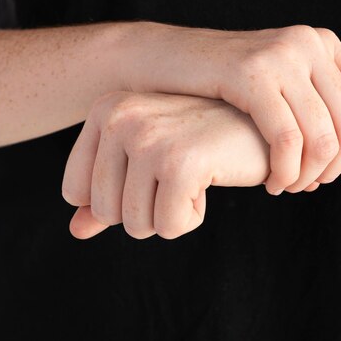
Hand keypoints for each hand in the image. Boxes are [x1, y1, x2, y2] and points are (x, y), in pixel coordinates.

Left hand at [61, 90, 269, 239]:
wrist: (264, 123)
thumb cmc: (205, 141)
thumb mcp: (149, 160)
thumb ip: (108, 193)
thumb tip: (75, 232)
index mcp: (106, 109)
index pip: (76, 192)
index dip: (118, 198)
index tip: (154, 169)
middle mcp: (120, 117)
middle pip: (106, 213)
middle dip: (148, 209)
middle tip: (181, 173)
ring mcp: (149, 137)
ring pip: (136, 224)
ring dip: (172, 214)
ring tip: (196, 174)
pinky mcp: (180, 162)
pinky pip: (168, 226)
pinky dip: (192, 217)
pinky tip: (210, 179)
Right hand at [132, 23, 340, 194]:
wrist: (167, 60)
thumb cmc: (226, 83)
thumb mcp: (281, 82)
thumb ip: (318, 102)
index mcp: (323, 43)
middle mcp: (309, 44)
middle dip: (336, 169)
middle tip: (311, 185)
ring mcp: (280, 56)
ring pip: (323, 139)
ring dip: (309, 176)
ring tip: (289, 186)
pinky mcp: (251, 74)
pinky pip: (287, 140)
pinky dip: (285, 171)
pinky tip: (272, 182)